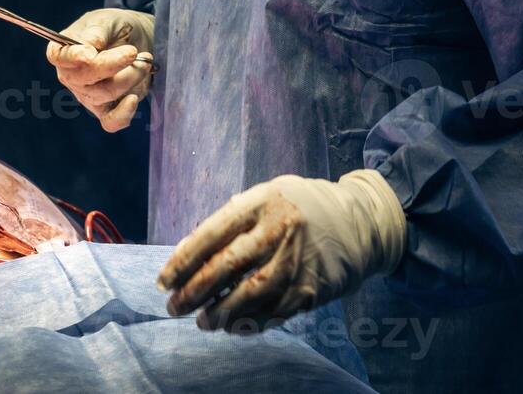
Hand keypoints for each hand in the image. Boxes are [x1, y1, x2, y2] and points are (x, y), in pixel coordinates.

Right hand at [46, 8, 155, 131]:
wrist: (134, 41)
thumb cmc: (114, 29)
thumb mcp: (106, 21)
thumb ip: (97, 31)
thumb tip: (90, 46)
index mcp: (63, 50)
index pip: (59, 57)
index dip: (73, 56)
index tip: (90, 53)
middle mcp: (71, 76)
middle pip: (83, 78)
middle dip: (111, 65)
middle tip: (132, 52)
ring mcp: (87, 95)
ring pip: (103, 94)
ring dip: (129, 77)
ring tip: (144, 60)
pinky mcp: (107, 109)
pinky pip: (110, 121)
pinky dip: (122, 114)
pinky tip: (133, 98)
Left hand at [157, 170, 405, 330]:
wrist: (359, 224)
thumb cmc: (299, 208)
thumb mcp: (266, 196)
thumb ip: (231, 219)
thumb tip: (188, 252)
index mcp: (261, 203)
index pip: (211, 234)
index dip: (182, 261)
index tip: (163, 281)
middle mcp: (279, 231)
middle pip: (226, 267)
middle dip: (194, 291)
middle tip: (174, 306)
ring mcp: (297, 262)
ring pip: (249, 295)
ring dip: (219, 313)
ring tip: (201, 322)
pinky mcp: (312, 289)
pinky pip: (273, 312)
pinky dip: (249, 323)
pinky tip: (232, 327)